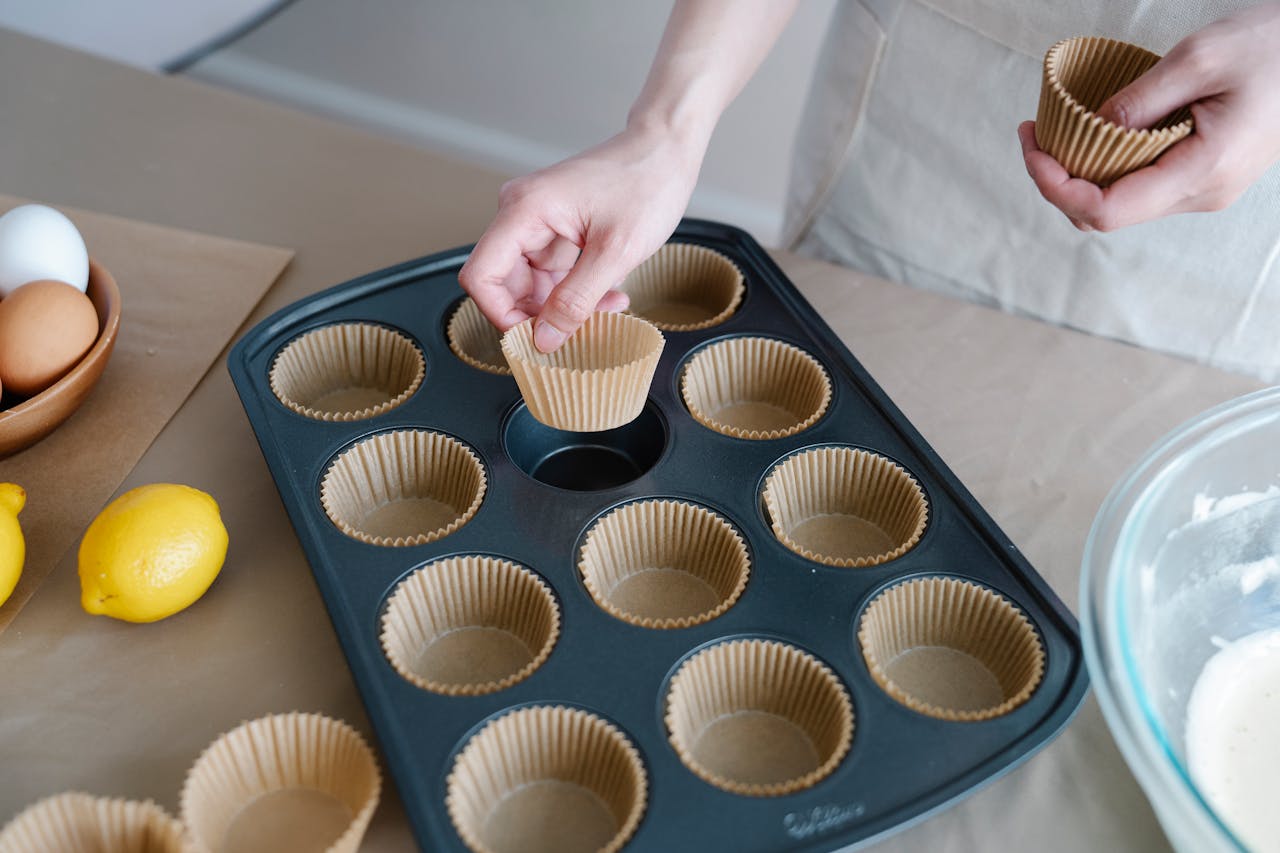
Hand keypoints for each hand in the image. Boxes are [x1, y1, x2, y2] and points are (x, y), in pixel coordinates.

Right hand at [457, 124, 699, 351]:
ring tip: (607, 309)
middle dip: (539, 315)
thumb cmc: (646, 183)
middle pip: (504, 284)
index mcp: (523, 210)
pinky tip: (608, 295)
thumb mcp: (615, 252)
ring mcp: (536, 222)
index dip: (501, 315)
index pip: (481, 277)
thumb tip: (543, 340)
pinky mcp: (555, 229)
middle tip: (580, 332)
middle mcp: (520, 213)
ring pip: (530, 284)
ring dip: (563, 306)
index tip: (535, 339)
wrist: (666, 150)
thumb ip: (575, 300)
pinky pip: (551, 274)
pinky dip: (575, 291)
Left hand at [1019, 3, 1279, 231]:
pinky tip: (1092, 133)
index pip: (1104, 210)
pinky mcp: (1202, 178)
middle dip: (1057, 181)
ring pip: (1119, 205)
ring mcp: (1203, 190)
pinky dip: (1105, 166)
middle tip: (1033, 134)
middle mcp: (1201, 194)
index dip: (1055, 186)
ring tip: (1055, 132)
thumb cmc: (1275, 45)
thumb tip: (1088, 127)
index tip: (1032, 146)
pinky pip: (1139, 186)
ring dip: (1079, 175)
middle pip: (1104, 214)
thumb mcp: (1200, 57)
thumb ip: (1139, 99)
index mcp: (1202, 172)